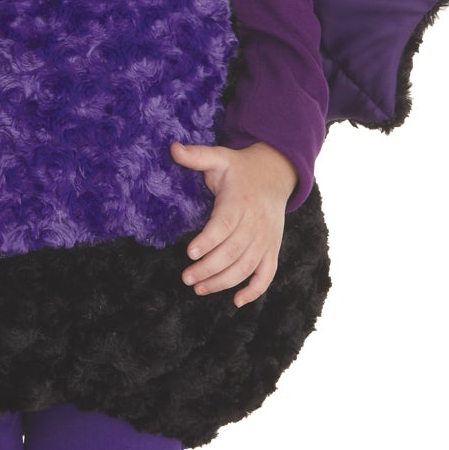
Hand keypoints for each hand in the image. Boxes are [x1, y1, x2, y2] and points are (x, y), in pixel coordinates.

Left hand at [170, 140, 296, 307]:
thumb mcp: (220, 157)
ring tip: (199, 288)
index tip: (190, 252)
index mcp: (239, 202)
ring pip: (246, 266)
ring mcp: (266, 238)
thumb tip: (172, 148)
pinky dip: (255, 289)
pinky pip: (267, 274)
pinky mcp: (272, 249)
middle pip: (232, 251)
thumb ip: (197, 156)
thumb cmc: (240, 169)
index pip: (224, 225)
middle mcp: (255, 223)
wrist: (276, 174)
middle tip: (186, 278)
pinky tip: (237, 301)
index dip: (208, 240)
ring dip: (224, 281)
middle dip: (209, 268)